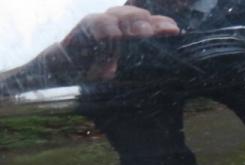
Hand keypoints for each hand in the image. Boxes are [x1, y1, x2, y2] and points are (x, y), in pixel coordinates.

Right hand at [59, 7, 179, 79]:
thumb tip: (164, 63)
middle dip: (150, 22)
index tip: (175, 29)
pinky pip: (95, 23)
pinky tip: (115, 33)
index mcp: (128, 34)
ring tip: (147, 31)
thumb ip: (138, 60)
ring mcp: (100, 24)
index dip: (161, 24)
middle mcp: (115, 25)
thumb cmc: (98, 68)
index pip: (147, 24)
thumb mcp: (123, 67)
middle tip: (162, 29)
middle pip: (135, 16)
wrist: (68, 68)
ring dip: (133, 21)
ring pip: (117, 15)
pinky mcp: (83, 28)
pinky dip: (106, 27)